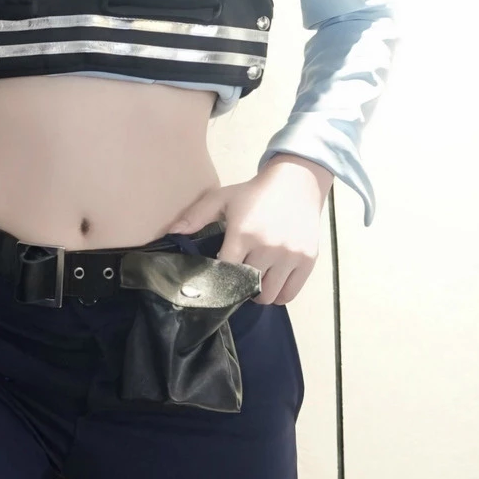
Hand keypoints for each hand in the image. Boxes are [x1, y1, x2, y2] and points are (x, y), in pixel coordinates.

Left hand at [162, 155, 333, 305]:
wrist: (297, 182)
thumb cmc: (255, 193)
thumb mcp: (223, 199)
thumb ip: (195, 217)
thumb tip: (171, 234)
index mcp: (244, 233)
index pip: (225, 273)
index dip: (218, 279)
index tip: (215, 278)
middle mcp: (269, 246)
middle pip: (247, 288)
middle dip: (238, 288)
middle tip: (236, 278)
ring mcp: (290, 255)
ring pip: (268, 296)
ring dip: (258, 294)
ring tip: (254, 280)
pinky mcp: (308, 260)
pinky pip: (289, 294)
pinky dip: (279, 294)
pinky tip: (272, 281)